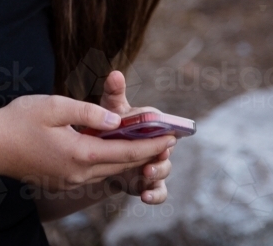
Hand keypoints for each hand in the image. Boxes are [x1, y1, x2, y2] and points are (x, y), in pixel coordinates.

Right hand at [0, 92, 175, 196]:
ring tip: (148, 144)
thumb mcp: (55, 105)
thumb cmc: (19, 120)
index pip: (127, 152)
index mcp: (80, 154)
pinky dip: (111, 162)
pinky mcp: (62, 181)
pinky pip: (95, 173)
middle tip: (168, 140)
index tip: (172, 137)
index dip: (152, 144)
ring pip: (109, 170)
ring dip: (130, 158)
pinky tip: (116, 149)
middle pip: (122, 165)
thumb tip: (117, 119)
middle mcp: (79, 173)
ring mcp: (70, 181)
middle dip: (147, 153)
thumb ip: (89, 111)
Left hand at [99, 70, 173, 204]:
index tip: (167, 133)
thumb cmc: (113, 124)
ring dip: (158, 172)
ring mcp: (156, 165)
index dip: (168, 130)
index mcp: (155, 125)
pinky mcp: (149, 183)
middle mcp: (160, 145)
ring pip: (164, 170)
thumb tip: (114, 74)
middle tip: (157, 154)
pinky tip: (145, 197)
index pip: (167, 126)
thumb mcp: (112, 109)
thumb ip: (114, 93)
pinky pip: (159, 192)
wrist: (104, 149)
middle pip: (167, 150)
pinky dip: (155, 195)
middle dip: (162, 153)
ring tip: (146, 173)